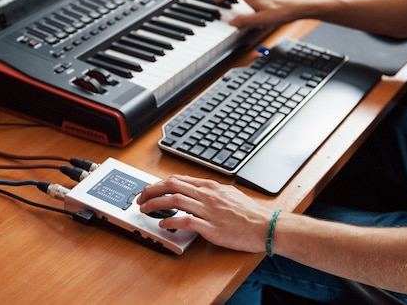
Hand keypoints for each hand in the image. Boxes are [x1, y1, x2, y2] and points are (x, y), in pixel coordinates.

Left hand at [137, 175, 272, 252]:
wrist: (265, 226)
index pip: (179, 179)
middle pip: (172, 186)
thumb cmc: (250, 214)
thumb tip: (198, 194)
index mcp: (210, 187)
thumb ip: (212, 193)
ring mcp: (207, 210)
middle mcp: (207, 195)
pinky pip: (185, 221)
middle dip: (152, 190)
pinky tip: (163, 224)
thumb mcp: (229, 195)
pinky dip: (171, 221)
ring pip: (174, 201)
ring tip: (145, 209)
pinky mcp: (210, 227)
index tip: (151, 189)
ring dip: (155, 204)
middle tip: (140, 198)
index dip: (160, 184)